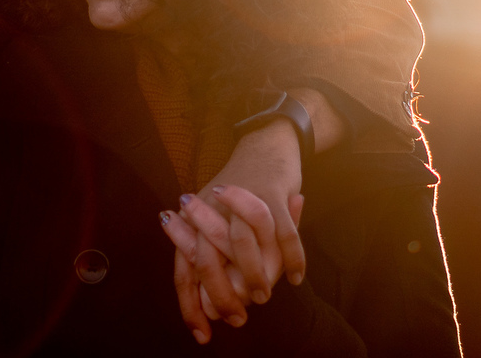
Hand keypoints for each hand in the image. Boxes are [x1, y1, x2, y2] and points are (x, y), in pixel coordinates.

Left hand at [160, 188, 304, 343]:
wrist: (264, 144)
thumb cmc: (236, 186)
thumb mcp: (211, 218)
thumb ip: (205, 257)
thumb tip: (204, 307)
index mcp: (194, 218)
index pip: (185, 270)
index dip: (191, 306)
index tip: (202, 335)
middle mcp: (212, 209)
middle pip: (209, 262)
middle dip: (222, 298)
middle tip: (236, 319)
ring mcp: (243, 201)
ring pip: (243, 249)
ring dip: (253, 277)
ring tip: (262, 296)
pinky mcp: (274, 195)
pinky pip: (284, 234)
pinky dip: (292, 259)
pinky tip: (295, 277)